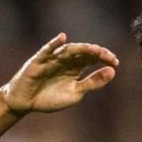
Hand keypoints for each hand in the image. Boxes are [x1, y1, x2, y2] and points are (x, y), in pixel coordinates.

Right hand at [1, 33, 118, 115]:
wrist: (26, 103)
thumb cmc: (50, 98)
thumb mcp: (76, 93)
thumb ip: (93, 82)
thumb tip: (113, 71)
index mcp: (75, 67)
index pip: (92, 58)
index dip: (104, 58)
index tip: (115, 62)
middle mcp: (65, 60)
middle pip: (83, 52)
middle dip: (96, 53)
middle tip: (108, 56)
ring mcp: (52, 59)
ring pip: (68, 50)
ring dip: (81, 48)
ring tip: (93, 49)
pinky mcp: (38, 61)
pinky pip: (47, 50)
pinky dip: (54, 44)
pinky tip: (63, 38)